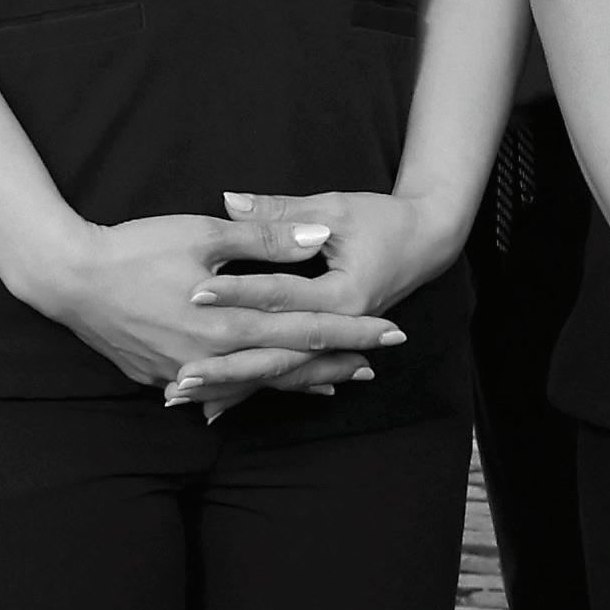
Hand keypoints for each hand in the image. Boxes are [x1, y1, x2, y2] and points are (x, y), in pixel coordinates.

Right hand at [24, 210, 406, 406]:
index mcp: (228, 323)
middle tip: (373, 368)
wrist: (68, 280)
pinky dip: (247, 388)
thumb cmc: (135, 249)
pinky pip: (216, 389)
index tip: (389, 335)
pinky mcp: (160, 378)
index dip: (351, 333)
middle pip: (286, 367)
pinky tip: (258, 390)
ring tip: (332, 385)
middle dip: (332, 365)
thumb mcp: (202, 234)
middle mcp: (211, 359)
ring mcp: (183, 374)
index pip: (306, 331)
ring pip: (253, 383)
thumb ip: (265, 240)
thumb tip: (320, 240)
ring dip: (294, 382)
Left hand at [166, 187, 454, 415]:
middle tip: (179, 372)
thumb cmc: (385, 220)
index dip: (237, 292)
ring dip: (231, 386)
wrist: (429, 241)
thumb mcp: (336, 207)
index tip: (195, 292)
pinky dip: (249, 387)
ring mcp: (337, 342)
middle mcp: (341, 325)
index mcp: (345, 293)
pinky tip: (214, 408)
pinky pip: (285, 373)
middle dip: (225, 364)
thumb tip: (230, 200)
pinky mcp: (330, 346)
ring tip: (183, 396)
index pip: (280, 295)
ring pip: (277, 371)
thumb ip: (280, 211)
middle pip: (275, 350)